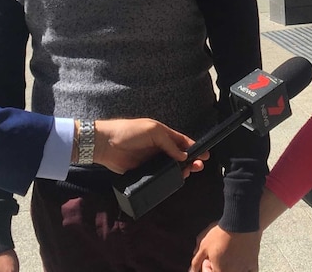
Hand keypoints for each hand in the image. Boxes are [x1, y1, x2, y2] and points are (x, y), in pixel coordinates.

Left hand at [91, 119, 208, 175]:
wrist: (105, 144)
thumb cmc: (129, 132)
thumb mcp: (153, 131)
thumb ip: (170, 143)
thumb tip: (183, 156)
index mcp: (162, 134)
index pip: (182, 141)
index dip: (194, 147)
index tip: (205, 154)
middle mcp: (158, 147)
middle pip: (179, 156)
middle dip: (191, 160)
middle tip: (199, 166)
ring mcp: (151, 160)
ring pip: (170, 167)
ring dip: (181, 170)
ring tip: (187, 173)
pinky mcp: (143, 171)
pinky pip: (158, 176)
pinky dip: (167, 179)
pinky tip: (173, 180)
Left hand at [189, 223, 261, 271]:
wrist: (240, 223)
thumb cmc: (222, 234)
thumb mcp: (204, 246)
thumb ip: (196, 261)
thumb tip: (192, 270)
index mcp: (220, 271)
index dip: (206, 267)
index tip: (206, 260)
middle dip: (217, 266)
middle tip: (217, 256)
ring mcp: (244, 268)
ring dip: (231, 267)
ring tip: (228, 257)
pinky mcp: (253, 262)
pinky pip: (251, 271)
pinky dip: (246, 269)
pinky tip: (241, 262)